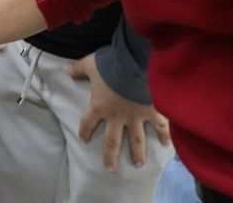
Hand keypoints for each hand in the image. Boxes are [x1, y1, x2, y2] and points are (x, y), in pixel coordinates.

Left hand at [66, 53, 170, 171]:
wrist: (134, 64)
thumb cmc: (111, 65)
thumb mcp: (90, 64)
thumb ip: (78, 68)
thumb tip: (65, 69)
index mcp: (99, 106)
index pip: (88, 123)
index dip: (85, 131)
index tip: (84, 140)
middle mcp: (117, 116)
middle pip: (112, 141)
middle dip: (110, 156)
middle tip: (110, 168)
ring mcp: (136, 117)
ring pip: (136, 140)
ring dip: (137, 153)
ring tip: (138, 164)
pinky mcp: (152, 111)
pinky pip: (160, 126)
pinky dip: (165, 135)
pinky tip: (167, 145)